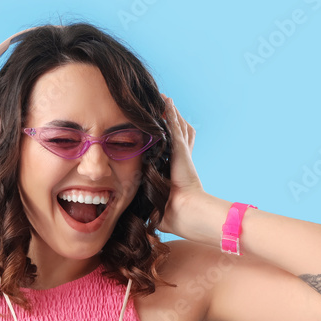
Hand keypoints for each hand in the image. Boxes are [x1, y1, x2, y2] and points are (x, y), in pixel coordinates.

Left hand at [159, 93, 204, 235]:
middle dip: (167, 122)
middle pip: (176, 134)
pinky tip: (165, 100)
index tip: (154, 134)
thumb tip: (137, 222)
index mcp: (175, 172)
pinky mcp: (180, 148)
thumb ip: (149, 210)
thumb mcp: (155, 209)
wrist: (184, 212)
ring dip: (169, 113)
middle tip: (157, 109)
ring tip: (160, 99)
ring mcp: (181, 153)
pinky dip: (170, 112)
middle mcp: (179, 159)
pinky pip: (174, 125)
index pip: (171, 151)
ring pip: (176, 126)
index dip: (164, 141)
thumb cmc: (170, 215)